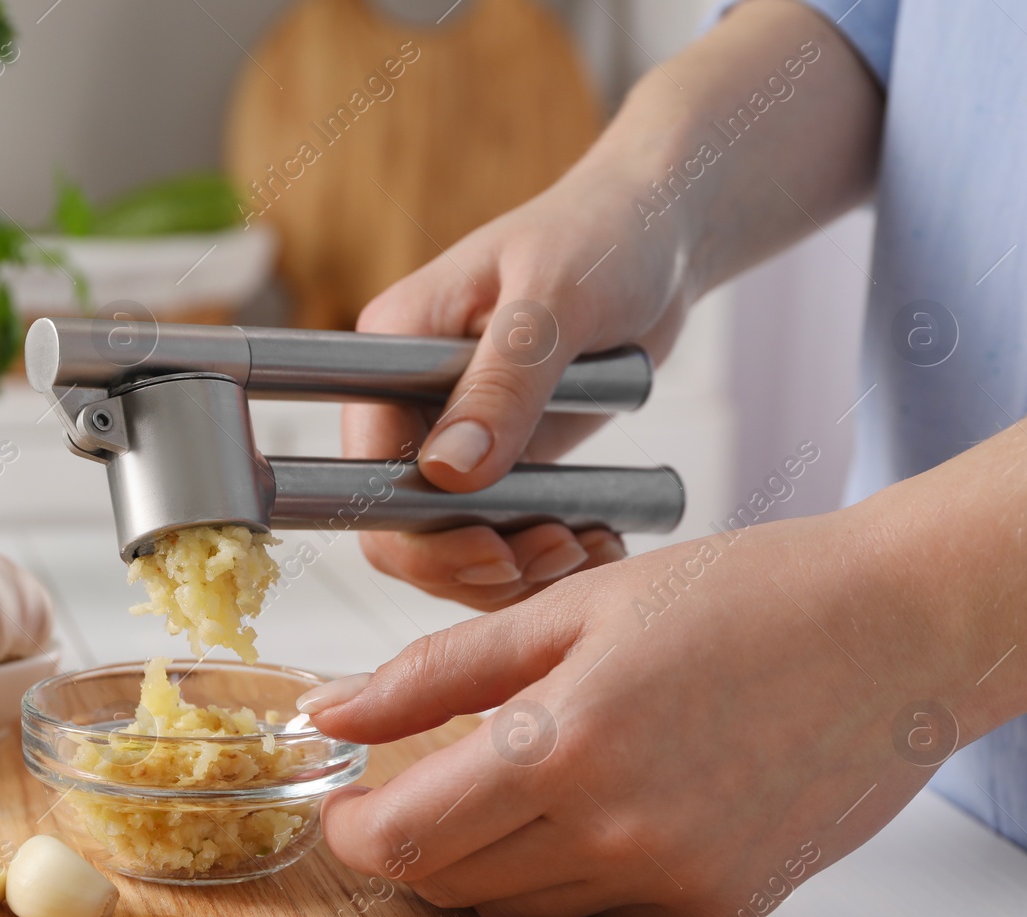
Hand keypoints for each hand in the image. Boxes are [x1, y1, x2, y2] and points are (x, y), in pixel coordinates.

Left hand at [302, 503, 972, 916]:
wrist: (899, 630)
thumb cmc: (747, 595)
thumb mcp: (571, 606)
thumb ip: (436, 671)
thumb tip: (334, 709)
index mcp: (566, 743)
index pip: (407, 838)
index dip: (354, 829)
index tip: (347, 801)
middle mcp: (617, 830)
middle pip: (453, 883)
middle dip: (415, 837)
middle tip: (426, 776)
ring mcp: (673, 878)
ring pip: (520, 909)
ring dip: (489, 857)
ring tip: (522, 775)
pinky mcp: (720, 904)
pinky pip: (600, 912)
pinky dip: (570, 870)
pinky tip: (601, 800)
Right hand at [347, 163, 691, 609]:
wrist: (661, 236)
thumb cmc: (604, 236)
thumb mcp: (555, 299)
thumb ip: (504, 383)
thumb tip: (449, 472)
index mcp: (392, 349)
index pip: (366, 473)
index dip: (418, 533)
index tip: (496, 551)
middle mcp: (409, 401)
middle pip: (400, 527)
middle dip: (473, 563)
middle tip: (559, 554)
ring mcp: (455, 435)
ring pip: (452, 544)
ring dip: (517, 570)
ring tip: (589, 548)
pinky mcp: (503, 458)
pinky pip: (503, 534)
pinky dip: (545, 556)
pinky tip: (599, 542)